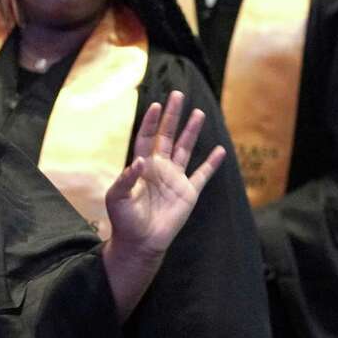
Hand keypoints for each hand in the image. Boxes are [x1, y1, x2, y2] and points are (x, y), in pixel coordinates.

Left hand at [105, 90, 225, 258]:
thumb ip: (125, 179)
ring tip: (199, 112)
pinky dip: (212, 163)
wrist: (141, 243)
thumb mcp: (117, 198)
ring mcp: (175, 179)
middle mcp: (159, 168)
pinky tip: (220, 149)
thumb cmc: (124, 221)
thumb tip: (139, 161)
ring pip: (185, 149)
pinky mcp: (188, 193)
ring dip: (192, 131)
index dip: (150, 122)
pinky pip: (202, 175)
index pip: (146, 138)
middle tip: (178, 95)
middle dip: (172, 116)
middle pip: (167, 136)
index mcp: (141, 167)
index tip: (155, 105)